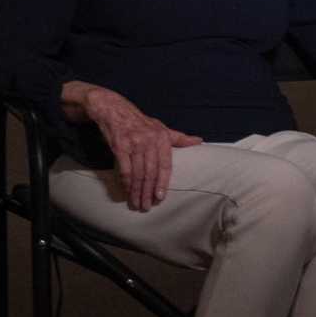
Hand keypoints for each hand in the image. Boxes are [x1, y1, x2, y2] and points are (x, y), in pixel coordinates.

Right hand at [64, 83, 201, 212]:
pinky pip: (124, 168)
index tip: (161, 197)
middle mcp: (150, 141)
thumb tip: (200, 141)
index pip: (166, 166)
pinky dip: (125, 182)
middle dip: (149, 191)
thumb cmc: (141, 122)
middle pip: (151, 172)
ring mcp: (134, 143)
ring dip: (137, 190)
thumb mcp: (162, 128)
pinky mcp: (119, 146)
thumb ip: (179, 138)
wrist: (115, 110)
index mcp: (162, 138)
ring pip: (138, 173)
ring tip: (137, 203)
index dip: (163, 183)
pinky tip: (126, 191)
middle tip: (147, 206)